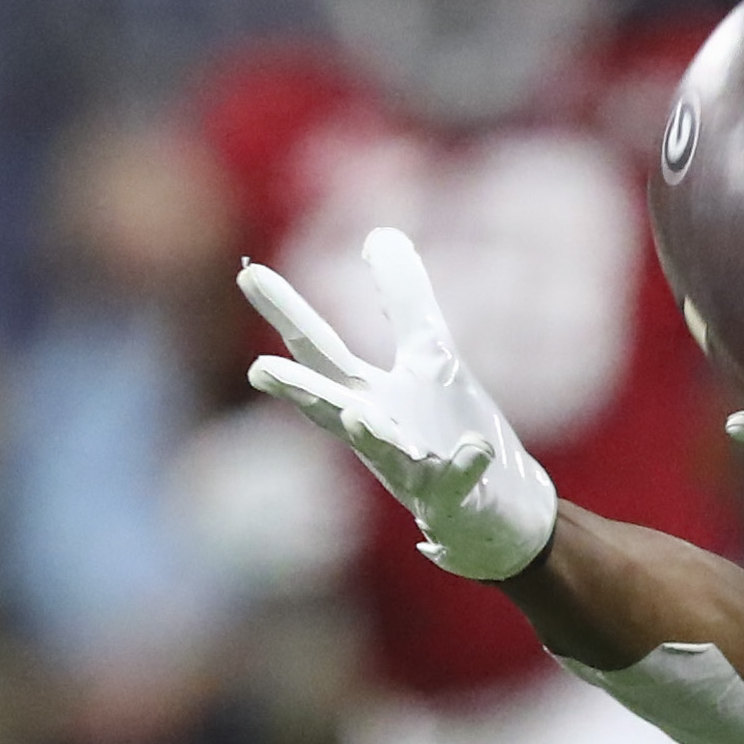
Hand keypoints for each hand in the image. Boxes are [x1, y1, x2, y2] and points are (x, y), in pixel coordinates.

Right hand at [238, 228, 555, 581]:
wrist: (497, 510)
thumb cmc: (447, 431)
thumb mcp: (430, 356)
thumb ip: (403, 299)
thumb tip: (379, 233)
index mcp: (368, 396)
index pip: (320, 350)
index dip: (286, 312)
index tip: (247, 272)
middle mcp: (380, 432)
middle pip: (333, 403)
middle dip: (298, 387)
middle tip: (258, 369)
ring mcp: (414, 469)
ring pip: (384, 454)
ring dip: (369, 435)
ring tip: (355, 416)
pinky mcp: (456, 497)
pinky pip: (460, 481)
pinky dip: (466, 464)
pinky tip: (475, 447)